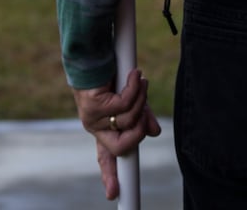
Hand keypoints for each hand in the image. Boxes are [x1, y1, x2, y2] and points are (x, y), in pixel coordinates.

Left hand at [73, 67, 162, 200]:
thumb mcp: (131, 100)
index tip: (113, 194)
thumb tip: (154, 133)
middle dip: (139, 131)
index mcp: (102, 128)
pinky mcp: (93, 105)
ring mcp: (92, 117)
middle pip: (119, 148)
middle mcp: (95, 126)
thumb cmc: (113, 74)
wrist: (95, 52)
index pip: (106, 157)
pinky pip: (124, 104)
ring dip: (140, 98)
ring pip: (127, 121)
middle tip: (146, 114)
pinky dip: (134, 87)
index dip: (110, 175)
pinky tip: (135, 74)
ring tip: (140, 80)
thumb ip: (142, 117)